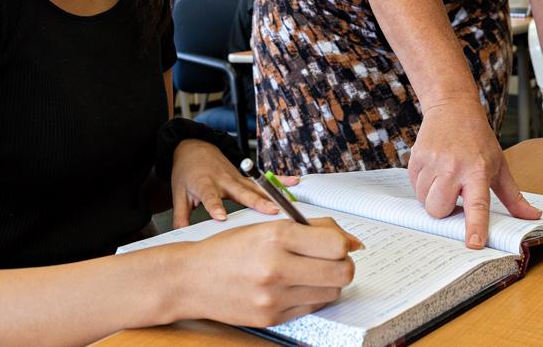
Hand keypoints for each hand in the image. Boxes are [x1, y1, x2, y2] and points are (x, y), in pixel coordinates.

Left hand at [170, 139, 298, 226]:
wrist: (194, 148)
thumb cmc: (187, 171)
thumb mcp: (178, 193)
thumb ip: (181, 215)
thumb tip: (180, 237)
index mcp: (205, 183)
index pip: (210, 197)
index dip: (216, 207)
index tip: (221, 218)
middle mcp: (224, 179)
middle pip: (241, 192)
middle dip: (256, 202)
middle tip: (270, 211)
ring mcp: (237, 177)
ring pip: (256, 187)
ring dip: (271, 196)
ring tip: (286, 204)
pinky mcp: (244, 177)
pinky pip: (263, 180)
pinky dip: (279, 181)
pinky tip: (294, 182)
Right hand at [177, 217, 360, 326]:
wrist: (193, 278)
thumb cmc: (229, 247)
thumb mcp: (267, 225)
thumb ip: (310, 228)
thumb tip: (350, 240)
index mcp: (276, 236)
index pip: (335, 244)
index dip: (343, 242)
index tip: (338, 242)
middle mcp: (276, 267)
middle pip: (342, 272)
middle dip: (344, 263)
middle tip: (332, 258)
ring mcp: (275, 296)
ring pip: (332, 292)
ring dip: (329, 280)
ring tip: (311, 270)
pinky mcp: (273, 317)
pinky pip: (313, 307)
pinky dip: (312, 295)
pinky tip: (296, 284)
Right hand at [409, 98, 540, 248]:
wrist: (452, 108)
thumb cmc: (478, 138)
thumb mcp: (499, 165)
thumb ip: (513, 196)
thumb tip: (532, 217)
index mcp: (477, 171)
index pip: (477, 205)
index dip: (475, 226)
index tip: (474, 244)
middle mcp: (453, 167)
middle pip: (439, 209)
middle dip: (444, 211)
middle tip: (453, 197)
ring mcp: (432, 161)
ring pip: (424, 200)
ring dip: (432, 198)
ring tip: (444, 181)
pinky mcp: (416, 157)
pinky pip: (413, 186)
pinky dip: (422, 186)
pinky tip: (433, 172)